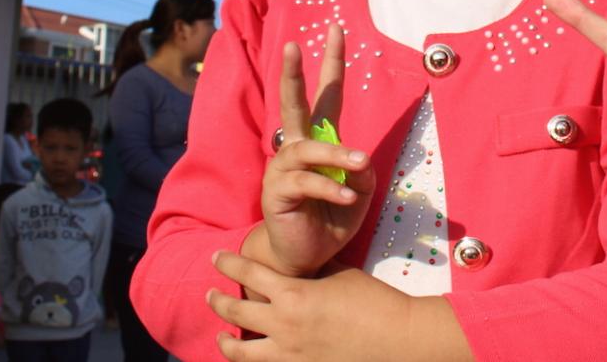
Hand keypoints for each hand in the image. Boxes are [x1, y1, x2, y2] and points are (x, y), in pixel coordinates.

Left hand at [209, 253, 411, 360]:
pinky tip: (253, 358)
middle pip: (236, 312)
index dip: (228, 262)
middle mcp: (283, 325)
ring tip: (221, 336)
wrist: (396, 338)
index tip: (216, 256)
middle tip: (210, 294)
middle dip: (218, 301)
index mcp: (293, 294)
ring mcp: (289, 355)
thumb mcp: (339, 276)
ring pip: (240, 351)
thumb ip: (311, 275)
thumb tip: (298, 272)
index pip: (248, 272)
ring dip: (225, 342)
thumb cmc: (373, 301)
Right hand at [255, 29, 375, 276]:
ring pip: (307, 148)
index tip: (337, 28)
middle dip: (293, 73)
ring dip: (335, 153)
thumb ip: (363, 172)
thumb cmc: (330, 219)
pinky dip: (330, 187)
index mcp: (318, 142)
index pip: (327, 95)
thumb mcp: (359, 193)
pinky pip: (306, 182)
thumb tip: (360, 158)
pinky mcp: (277, 192)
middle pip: (293, 104)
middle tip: (293, 44)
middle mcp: (295, 148)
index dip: (332, 62)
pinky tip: (346, 195)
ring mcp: (282, 168)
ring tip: (359, 161)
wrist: (305, 257)